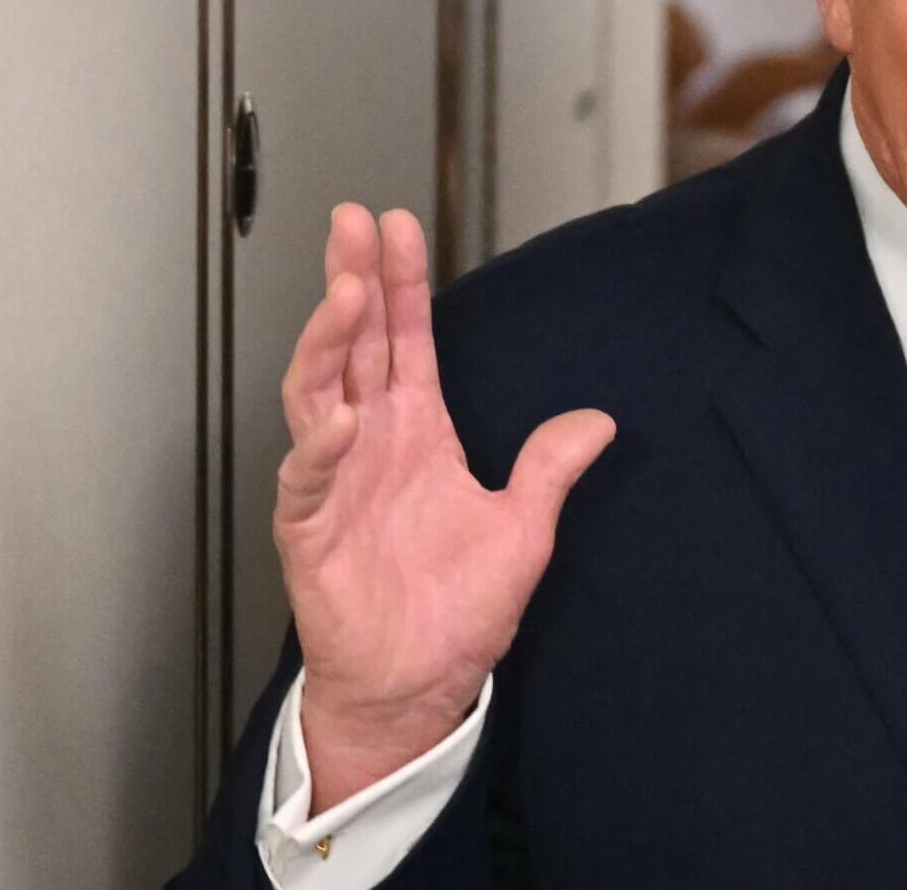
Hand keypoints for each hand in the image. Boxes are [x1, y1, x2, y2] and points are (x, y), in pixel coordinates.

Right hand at [276, 204, 615, 812]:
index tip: (399, 228)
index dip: (402, 285)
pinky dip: (322, 446)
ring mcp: (335, 482)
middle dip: (353, 280)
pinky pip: (309, 478)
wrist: (417, 684)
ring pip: (320, 392)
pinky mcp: (310, 529)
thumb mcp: (523, 530)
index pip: (407, 342)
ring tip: (347, 293)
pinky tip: (342, 417)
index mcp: (418, 434)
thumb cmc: (456, 612)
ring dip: (329, 342)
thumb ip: (550, 470)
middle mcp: (371, 445)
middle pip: (355, 345)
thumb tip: (597, 423)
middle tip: (353, 222)